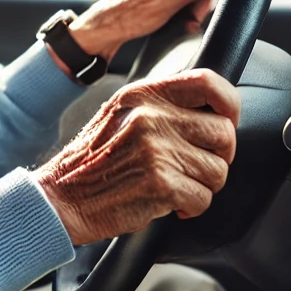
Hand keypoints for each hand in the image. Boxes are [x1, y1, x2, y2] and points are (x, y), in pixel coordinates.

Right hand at [34, 69, 238, 245]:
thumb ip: (160, 105)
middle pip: (223, 131)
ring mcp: (156, 149)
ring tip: (177, 185)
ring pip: (218, 169)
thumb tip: (210, 109)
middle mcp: (150, 116)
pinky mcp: (160, 183)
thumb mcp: (121, 113)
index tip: (227, 120)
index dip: (229, 103)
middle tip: (196, 166)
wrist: (61, 197)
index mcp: (143, 95)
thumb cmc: (92, 160)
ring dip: (203, 185)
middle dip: (218, 156)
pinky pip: (204, 198)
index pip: (207, 82)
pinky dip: (192, 207)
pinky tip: (171, 203)